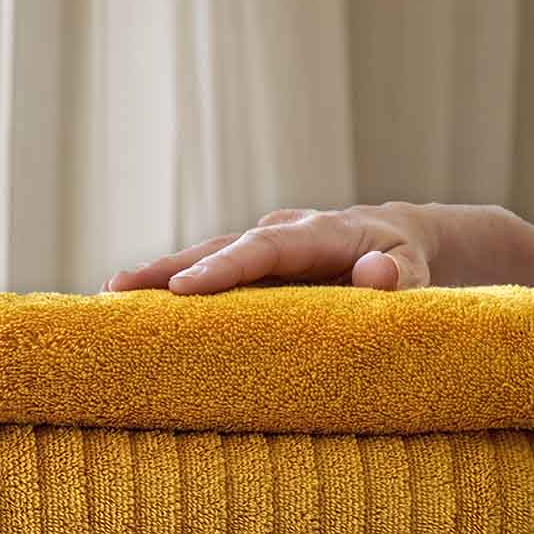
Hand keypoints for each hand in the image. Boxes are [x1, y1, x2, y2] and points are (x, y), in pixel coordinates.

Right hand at [104, 202, 533, 295]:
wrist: (410, 240)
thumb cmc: (416, 265)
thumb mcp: (422, 271)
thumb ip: (404, 276)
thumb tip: (377, 275)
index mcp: (322, 233)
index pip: (266, 251)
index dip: (224, 270)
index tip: (184, 289)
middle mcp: (285, 230)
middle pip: (221, 247)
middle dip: (170, 269)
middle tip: (120, 289)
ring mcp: (265, 242)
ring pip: (207, 254)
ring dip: (160, 275)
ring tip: (110, 295)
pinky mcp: (254, 261)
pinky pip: (211, 269)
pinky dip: (174, 283)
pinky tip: (134, 304)